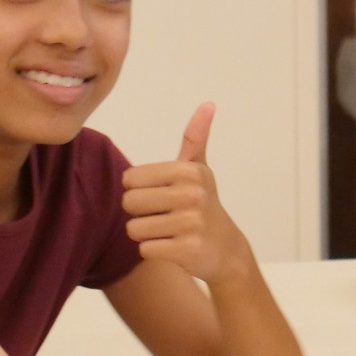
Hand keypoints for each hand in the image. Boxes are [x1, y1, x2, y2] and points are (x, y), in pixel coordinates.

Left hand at [122, 104, 252, 283]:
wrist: (227, 251)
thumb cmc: (204, 206)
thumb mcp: (199, 171)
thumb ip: (195, 139)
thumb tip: (208, 103)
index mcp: (188, 170)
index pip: (130, 178)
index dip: (139, 190)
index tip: (162, 195)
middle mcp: (192, 194)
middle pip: (129, 203)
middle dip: (140, 213)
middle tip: (163, 216)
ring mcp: (191, 223)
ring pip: (134, 229)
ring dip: (146, 234)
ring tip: (169, 232)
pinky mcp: (187, 250)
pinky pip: (145, 249)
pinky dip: (154, 251)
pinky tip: (174, 248)